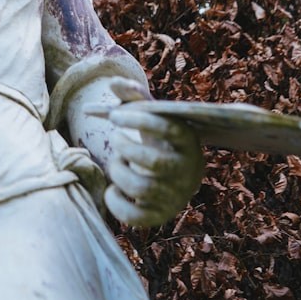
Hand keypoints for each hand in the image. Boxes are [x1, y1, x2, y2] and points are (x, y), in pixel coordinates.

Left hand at [102, 82, 203, 226]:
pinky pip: (135, 217)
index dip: (137, 119)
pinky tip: (112, 189)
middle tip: (115, 139)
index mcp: (188, 140)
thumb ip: (132, 96)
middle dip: (124, 147)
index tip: (115, 115)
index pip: (167, 128)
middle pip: (154, 161)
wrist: (172, 170)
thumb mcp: (149, 114)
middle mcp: (187, 170)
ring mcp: (175, 195)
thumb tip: (113, 82)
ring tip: (116, 162)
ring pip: (142, 188)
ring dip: (118, 171)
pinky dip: (115, 203)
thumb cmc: (156, 135)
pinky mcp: (161, 215)